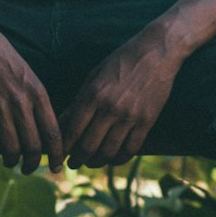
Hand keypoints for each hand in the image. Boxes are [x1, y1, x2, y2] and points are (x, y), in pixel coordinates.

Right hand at [0, 15, 62, 174]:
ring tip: (9, 161)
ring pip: (11, 148)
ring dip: (11, 160)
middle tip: (29, 168)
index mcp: (38, 93)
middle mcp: (21, 102)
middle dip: (33, 164)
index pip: (54, 132)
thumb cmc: (3, 58)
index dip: (57, 154)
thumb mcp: (29, 75)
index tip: (57, 166)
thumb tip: (44, 129)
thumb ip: (36, 100)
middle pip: (33, 146)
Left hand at [59, 35, 182, 167]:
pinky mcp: (147, 120)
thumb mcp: (94, 76)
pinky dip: (120, 158)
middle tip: (73, 164)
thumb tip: (61, 123)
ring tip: (92, 163)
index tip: (59, 156)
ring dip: (97, 162)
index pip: (72, 131)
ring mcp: (130, 116)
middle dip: (77, 160)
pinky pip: (131, 149)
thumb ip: (78, 101)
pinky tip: (113, 159)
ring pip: (109, 151)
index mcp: (92, 95)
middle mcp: (109, 108)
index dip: (63, 148)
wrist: (156, 52)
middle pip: (88, 146)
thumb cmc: (121, 61)